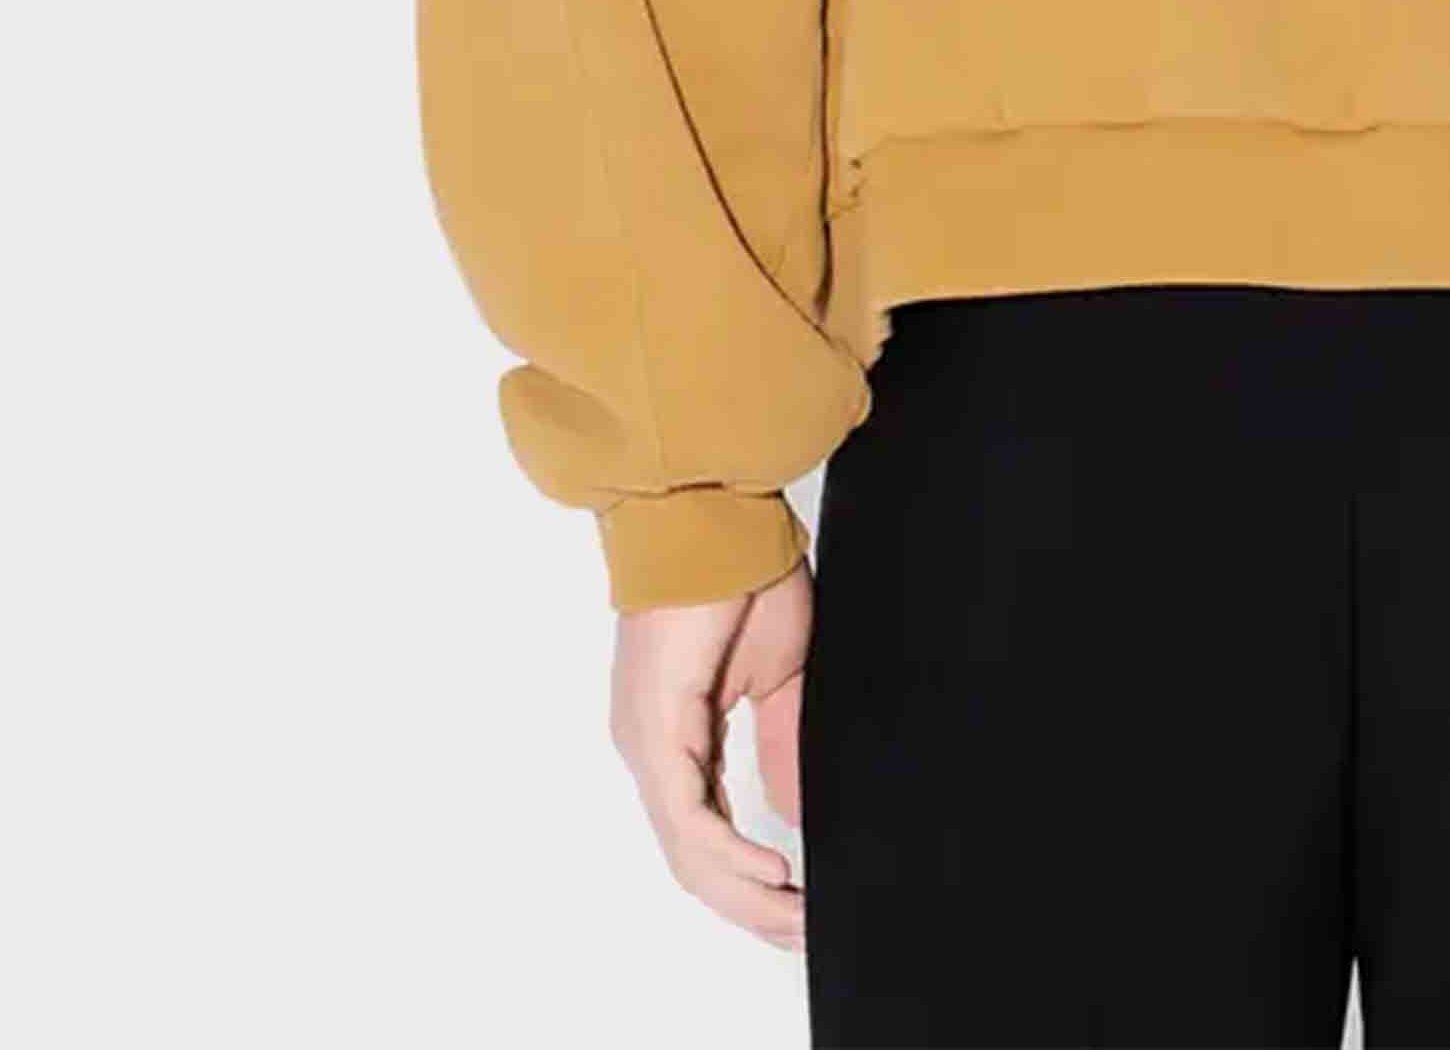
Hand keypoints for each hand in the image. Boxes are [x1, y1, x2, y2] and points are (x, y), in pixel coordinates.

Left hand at [609, 556, 813, 949]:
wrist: (719, 518)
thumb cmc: (742, 576)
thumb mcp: (780, 677)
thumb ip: (781, 747)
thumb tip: (792, 811)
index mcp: (675, 739)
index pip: (703, 837)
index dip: (747, 884)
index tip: (796, 908)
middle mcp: (651, 751)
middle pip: (692, 862)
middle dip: (750, 908)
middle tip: (801, 931)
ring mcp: (648, 744)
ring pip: (687, 852)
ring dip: (743, 895)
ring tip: (792, 916)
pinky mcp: (658, 728)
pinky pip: (687, 816)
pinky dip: (728, 854)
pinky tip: (770, 872)